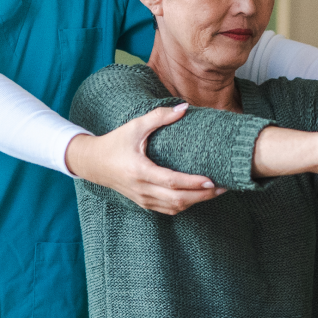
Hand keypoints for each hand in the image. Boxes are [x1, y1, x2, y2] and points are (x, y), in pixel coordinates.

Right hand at [65, 104, 223, 214]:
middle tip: (224, 186)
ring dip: (197, 202)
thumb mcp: (135, 126)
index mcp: (139, 171)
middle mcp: (142, 189)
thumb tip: (185, 107)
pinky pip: (169, 210)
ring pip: (175, 208)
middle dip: (203, 195)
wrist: (93, 163)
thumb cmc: (115, 142)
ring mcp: (143, 199)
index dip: (193, 183)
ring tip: (216, 191)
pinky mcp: (144, 203)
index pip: (171, 182)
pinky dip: (186, 205)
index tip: (212, 180)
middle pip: (178, 200)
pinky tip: (198, 196)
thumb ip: (159, 116)